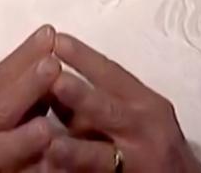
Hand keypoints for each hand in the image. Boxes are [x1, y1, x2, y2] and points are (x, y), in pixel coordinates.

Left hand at [44, 33, 200, 172]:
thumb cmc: (151, 141)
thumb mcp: (133, 114)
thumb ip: (96, 103)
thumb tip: (49, 84)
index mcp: (144, 102)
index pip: (112, 74)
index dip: (85, 58)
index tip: (58, 39)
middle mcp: (143, 129)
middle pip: (108, 111)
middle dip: (82, 97)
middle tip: (57, 81)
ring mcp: (137, 161)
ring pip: (101, 156)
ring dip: (76, 150)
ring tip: (52, 144)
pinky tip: (53, 171)